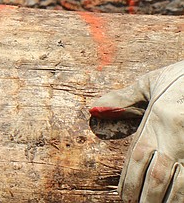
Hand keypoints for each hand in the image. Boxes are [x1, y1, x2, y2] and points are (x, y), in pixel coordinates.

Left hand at [90, 60, 183, 200]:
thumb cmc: (181, 78)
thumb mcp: (151, 83)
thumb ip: (123, 98)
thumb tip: (94, 110)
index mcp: (157, 121)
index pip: (137, 159)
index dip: (129, 181)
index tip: (123, 198)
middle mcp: (175, 138)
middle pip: (157, 177)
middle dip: (147, 197)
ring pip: (181, 184)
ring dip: (168, 201)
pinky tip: (180, 201)